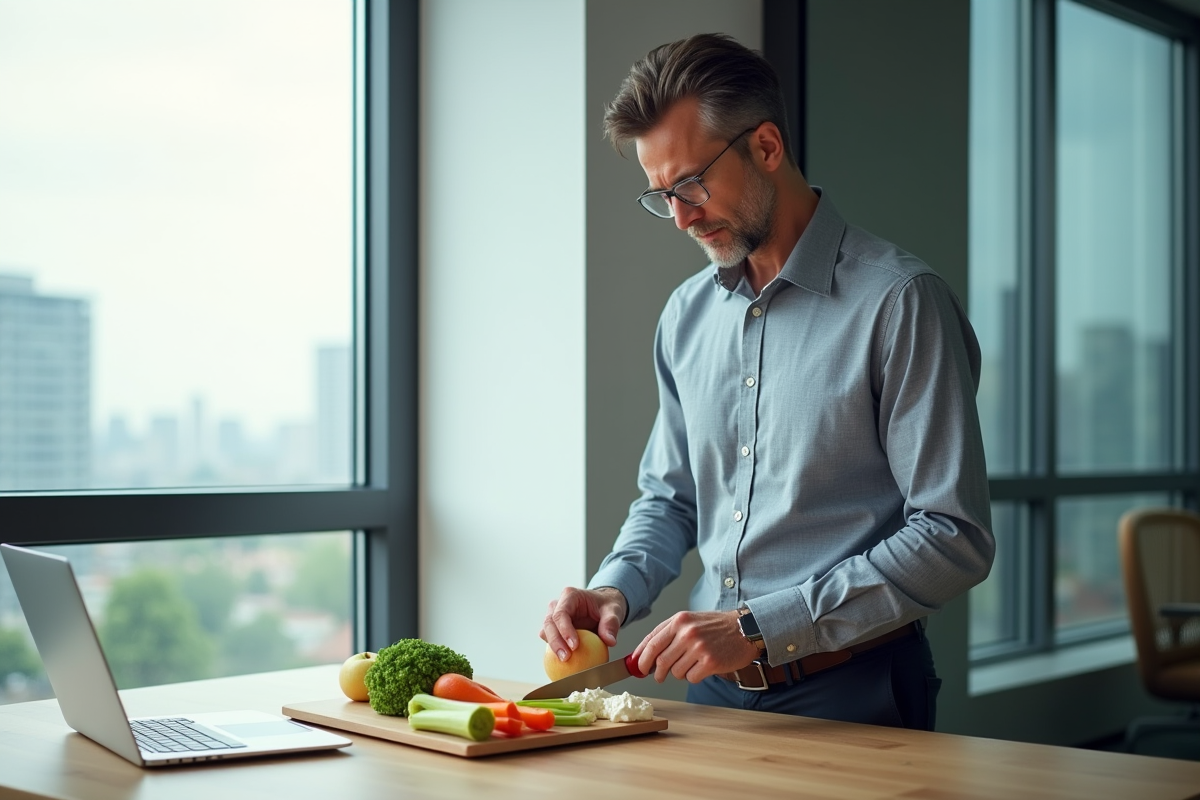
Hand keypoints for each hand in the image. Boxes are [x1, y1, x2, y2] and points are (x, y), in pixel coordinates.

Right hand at [541, 586, 627, 662]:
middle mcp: (558, 606)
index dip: (564, 630)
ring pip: (546, 633)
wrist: (603, 608)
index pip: (561, 613)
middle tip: (566, 658)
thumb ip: (611, 623)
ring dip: (553, 648)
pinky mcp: (556, 631)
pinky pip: (551, 642)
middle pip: (549, 623)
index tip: (574, 646)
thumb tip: (609, 641)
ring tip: (565, 662)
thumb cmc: (606, 606)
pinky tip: (565, 665)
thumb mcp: (613, 610)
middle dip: (555, 642)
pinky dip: (556, 652)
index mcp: (570, 596)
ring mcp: (554, 618)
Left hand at [632, 610, 759, 682]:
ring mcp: (698, 648)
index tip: (636, 666)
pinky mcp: (710, 662)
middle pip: (660, 660)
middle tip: (658, 676)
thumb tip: (646, 654)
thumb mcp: (690, 620)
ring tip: (692, 664)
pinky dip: (694, 676)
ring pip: (675, 672)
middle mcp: (687, 633)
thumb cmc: (716, 626)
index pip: (652, 642)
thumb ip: (668, 634)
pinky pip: (691, 678)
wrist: (745, 629)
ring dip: (680, 673)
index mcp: (679, 620)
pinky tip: (702, 667)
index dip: (640, 657)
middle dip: (656, 672)